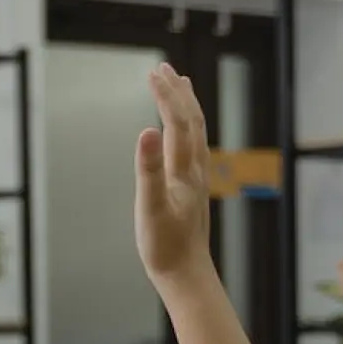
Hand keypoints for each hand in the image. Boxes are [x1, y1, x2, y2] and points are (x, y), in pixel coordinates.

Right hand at [132, 63, 211, 283]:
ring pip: (197, 133)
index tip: (152, 72)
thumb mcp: (150, 209)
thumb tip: (145, 132)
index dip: (165, 96)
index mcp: (184, 171)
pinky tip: (181, 131)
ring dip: (187, 106)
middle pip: (192, 121)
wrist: (187, 275)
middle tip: (165, 69)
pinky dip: (188, 127)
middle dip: (177, 93)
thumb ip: (148, 169)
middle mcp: (195, 170)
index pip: (177, 122)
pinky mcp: (193, 189)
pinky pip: (194, 147)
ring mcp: (197, 179)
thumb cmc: (165, 247)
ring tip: (180, 85)